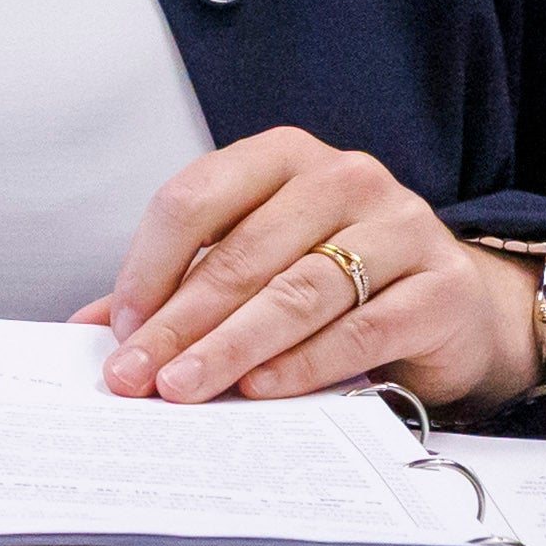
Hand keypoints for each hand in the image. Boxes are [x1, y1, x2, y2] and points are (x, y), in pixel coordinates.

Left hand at [84, 130, 536, 410]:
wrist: (453, 306)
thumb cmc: (343, 279)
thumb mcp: (258, 267)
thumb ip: (181, 287)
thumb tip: (91, 328)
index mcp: (285, 156)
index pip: (197, 197)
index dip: (149, 265)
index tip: (119, 328)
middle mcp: (345, 178)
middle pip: (243, 252)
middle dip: (180, 320)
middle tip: (138, 375)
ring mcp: (400, 226)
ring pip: (299, 290)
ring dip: (233, 345)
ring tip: (186, 386)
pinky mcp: (440, 286)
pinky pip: (362, 327)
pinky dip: (305, 363)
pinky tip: (263, 388)